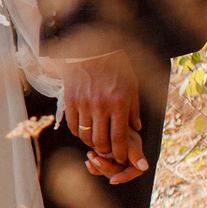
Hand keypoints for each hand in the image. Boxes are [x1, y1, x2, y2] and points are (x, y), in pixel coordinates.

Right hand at [58, 52, 147, 184]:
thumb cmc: (116, 67)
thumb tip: (136, 129)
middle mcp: (101, 106)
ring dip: (91, 143)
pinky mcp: (70, 100)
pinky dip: (79, 132)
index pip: (119, 138)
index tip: (120, 158)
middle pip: (100, 141)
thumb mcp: (132, 87)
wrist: (92, 49)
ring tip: (96, 141)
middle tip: (108, 151)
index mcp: (119, 104)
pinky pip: (73, 126)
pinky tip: (85, 130)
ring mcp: (83, 104)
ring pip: (85, 136)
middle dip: (105, 151)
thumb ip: (134, 110)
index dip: (120, 153)